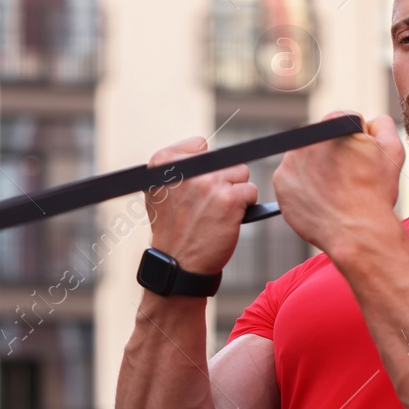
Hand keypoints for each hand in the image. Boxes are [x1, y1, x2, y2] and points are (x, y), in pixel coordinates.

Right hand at [144, 135, 258, 275]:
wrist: (177, 263)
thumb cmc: (172, 228)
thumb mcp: (158, 190)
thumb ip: (177, 165)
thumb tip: (203, 146)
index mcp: (163, 162)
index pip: (200, 144)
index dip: (203, 166)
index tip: (195, 185)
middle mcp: (185, 169)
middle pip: (222, 158)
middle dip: (221, 178)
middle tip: (207, 203)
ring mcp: (208, 182)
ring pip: (240, 172)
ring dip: (235, 191)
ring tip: (218, 210)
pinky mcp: (229, 198)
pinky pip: (250, 191)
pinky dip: (244, 206)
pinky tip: (228, 218)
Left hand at [273, 112, 404, 262]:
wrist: (357, 232)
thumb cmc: (376, 193)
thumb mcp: (392, 150)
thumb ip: (381, 124)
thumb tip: (367, 122)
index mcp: (333, 124)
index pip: (343, 122)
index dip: (356, 141)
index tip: (359, 160)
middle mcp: (307, 139)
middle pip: (321, 140)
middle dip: (333, 154)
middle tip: (347, 178)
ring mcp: (290, 161)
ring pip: (306, 160)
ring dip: (317, 170)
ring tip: (335, 191)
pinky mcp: (280, 183)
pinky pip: (293, 180)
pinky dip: (304, 188)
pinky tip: (321, 199)